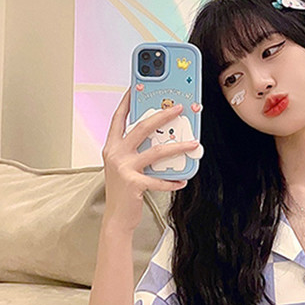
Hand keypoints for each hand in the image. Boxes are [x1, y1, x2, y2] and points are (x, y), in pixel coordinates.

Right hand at [101, 89, 199, 228]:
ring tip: (193, 144)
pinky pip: (159, 180)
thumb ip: (136, 151)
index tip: (138, 87)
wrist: (116, 217)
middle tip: (179, 108)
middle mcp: (115, 153)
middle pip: (142, 127)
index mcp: (112, 146)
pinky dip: (173, 181)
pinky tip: (183, 180)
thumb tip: (161, 139)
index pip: (119, 117)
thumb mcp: (125, 166)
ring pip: (156, 152)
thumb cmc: (124, 191)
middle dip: (162, 115)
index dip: (128, 101)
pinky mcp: (134, 183)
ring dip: (178, 147)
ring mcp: (124, 168)